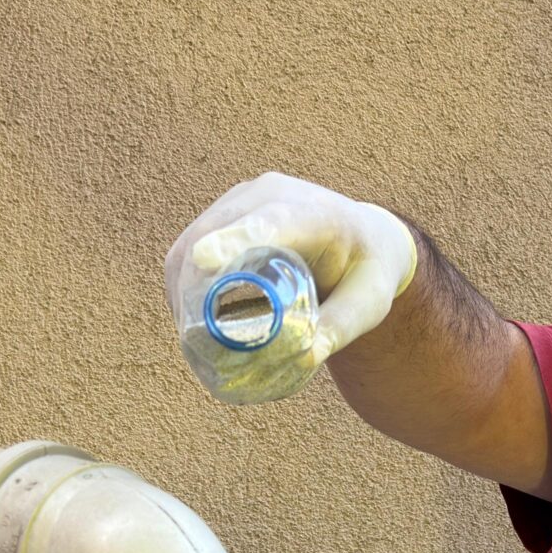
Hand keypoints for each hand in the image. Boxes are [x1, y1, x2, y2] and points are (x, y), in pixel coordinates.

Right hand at [165, 172, 419, 369]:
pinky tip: (185, 318)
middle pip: (217, 233)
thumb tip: (305, 357)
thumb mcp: (370, 302)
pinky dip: (181, 282)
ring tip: (188, 337)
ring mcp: (242, 200)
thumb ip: (342, 327)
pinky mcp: (223, 214)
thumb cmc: (368, 271)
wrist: (362, 238)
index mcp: (317, 212)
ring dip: (183, 287)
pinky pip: (188, 246)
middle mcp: (273, 194)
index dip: (235, 239)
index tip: (205, 258)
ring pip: (193, 241)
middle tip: (191, 338)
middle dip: (196, 283)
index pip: (272, 221)